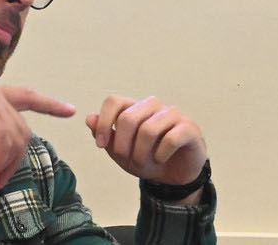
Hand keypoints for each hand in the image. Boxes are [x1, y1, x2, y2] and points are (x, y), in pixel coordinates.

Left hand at [84, 95, 207, 185]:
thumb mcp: (119, 152)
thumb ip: (105, 134)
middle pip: (128, 117)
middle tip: (126, 159)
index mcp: (134, 107)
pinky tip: (160, 159)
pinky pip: (171, 139)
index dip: (103, 123)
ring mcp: (172, 114)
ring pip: (148, 129)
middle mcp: (152, 106)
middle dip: (122, 144)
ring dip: (141, 152)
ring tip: (143, 162)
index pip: (113, 101)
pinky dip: (161, 154)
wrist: (173, 176)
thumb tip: (89, 118)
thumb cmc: (146, 159)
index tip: (100, 144)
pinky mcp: (189, 128)